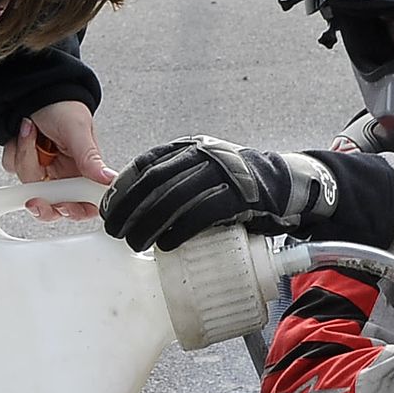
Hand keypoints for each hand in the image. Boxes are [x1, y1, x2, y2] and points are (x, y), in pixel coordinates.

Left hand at [3, 100, 110, 220]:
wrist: (31, 87)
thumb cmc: (62, 103)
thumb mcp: (78, 130)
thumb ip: (90, 158)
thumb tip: (109, 179)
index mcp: (85, 169)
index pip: (86, 203)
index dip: (75, 211)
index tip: (64, 206)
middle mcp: (65, 173)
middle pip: (55, 204)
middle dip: (44, 199)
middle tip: (37, 197)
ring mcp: (43, 168)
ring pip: (29, 184)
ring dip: (26, 157)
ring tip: (31, 131)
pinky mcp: (24, 160)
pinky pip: (13, 168)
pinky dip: (15, 150)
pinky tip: (23, 133)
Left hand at [100, 136, 338, 251]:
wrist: (285, 184)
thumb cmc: (237, 185)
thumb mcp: (204, 170)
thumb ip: (177, 179)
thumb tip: (137, 204)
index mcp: (190, 148)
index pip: (146, 163)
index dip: (123, 186)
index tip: (108, 207)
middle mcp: (203, 155)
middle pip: (154, 181)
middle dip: (128, 207)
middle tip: (114, 230)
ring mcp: (221, 175)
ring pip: (173, 198)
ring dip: (148, 223)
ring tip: (134, 243)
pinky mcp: (237, 198)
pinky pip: (201, 214)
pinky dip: (179, 230)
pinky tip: (165, 244)